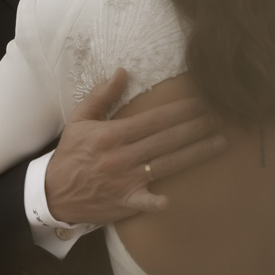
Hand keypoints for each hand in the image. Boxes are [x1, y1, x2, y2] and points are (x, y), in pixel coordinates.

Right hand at [45, 69, 226, 225]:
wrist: (54, 192)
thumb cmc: (71, 154)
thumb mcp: (79, 120)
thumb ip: (102, 96)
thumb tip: (122, 71)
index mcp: (112, 135)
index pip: (154, 119)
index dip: (181, 110)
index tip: (202, 101)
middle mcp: (122, 156)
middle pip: (167, 139)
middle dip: (197, 127)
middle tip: (220, 117)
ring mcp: (125, 180)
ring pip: (168, 164)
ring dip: (196, 153)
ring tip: (221, 142)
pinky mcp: (125, 202)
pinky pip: (145, 202)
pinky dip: (157, 202)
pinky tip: (174, 199)